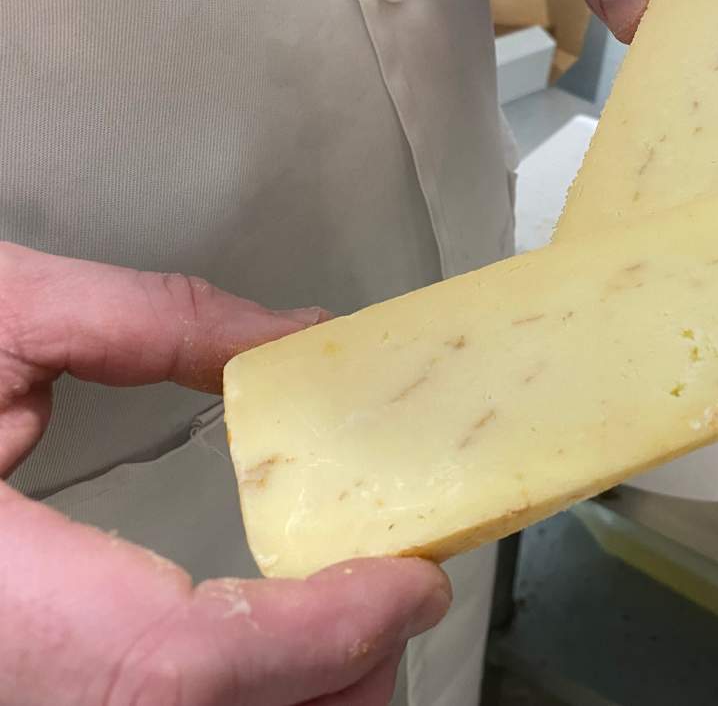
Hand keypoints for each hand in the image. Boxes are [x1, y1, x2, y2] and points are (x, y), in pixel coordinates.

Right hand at [0, 243, 449, 704]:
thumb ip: (156, 321)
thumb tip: (300, 341)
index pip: (173, 656)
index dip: (313, 633)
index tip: (408, 583)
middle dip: (319, 683)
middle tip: (397, 609)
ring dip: (283, 699)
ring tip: (354, 633)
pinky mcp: (10, 673)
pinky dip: (220, 697)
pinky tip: (265, 654)